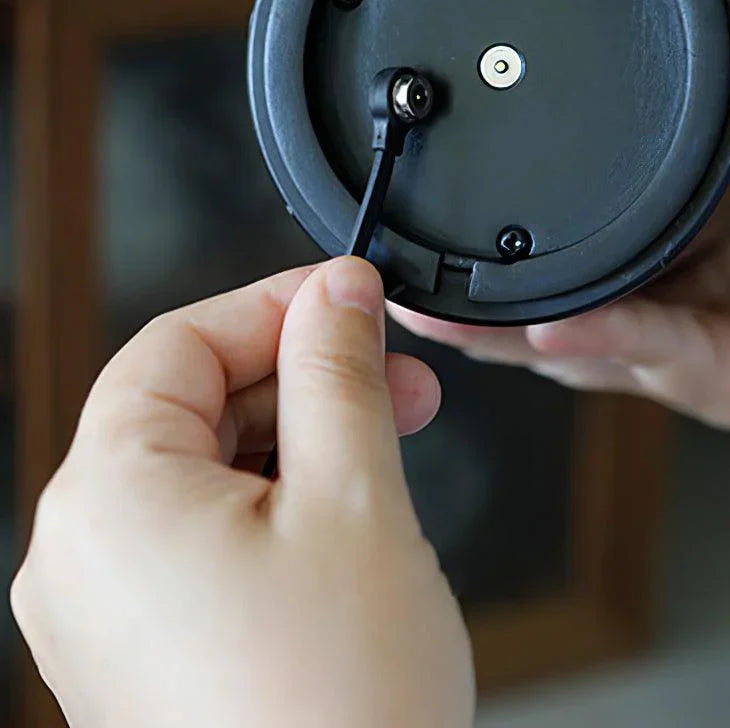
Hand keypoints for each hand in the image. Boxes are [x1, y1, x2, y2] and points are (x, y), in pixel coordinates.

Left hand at [12, 258, 474, 727]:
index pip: (181, 342)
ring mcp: (112, 610)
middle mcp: (85, 555)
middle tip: (396, 380)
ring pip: (209, 470)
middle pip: (194, 404)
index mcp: (109, 499)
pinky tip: (348, 515)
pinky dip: (278, 503)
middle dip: (305, 378)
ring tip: (388, 450)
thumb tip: (337, 291)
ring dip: (301, 439)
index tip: (351, 299)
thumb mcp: (355, 498)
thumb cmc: (338, 711)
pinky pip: (208, 535)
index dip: (275, 306)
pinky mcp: (150, 649)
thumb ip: (339, 371)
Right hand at [392, 0, 729, 429]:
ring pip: (580, 345)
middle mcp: (676, 283)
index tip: (442, 177)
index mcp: (685, 216)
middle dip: (473, 292)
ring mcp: (699, 338)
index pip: (577, 222)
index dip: (504, 210)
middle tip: (403, 261)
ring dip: (505, 329)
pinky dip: (605, 340)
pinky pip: (656, 359)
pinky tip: (550, 325)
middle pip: (553, 296)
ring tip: (440, 303)